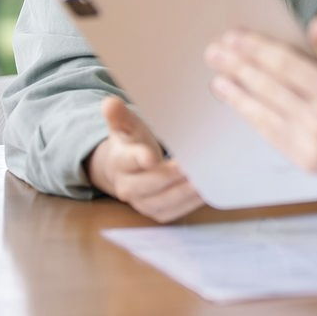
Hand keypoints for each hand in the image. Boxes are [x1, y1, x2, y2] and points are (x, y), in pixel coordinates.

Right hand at [84, 96, 203, 222]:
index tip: (150, 157)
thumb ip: (119, 116)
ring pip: (163, 202)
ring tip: (202, 180)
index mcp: (120, 161)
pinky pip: (175, 212)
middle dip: (167, 177)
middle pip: (147, 185)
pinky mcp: (158, 213)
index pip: (127, 161)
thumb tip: (110, 103)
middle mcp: (128, 186)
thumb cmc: (132, 143)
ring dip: (183, 193)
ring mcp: (142, 202)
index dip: (139, 159)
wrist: (126, 170)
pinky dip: (191, 203)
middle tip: (188, 167)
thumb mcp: (125, 127)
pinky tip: (206, 191)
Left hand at [205, 16, 316, 192]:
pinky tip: (243, 106)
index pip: (284, 65)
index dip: (256, 49)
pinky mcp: (307, 162)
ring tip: (219, 78)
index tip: (236, 37)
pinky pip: (272, 135)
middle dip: (238, 67)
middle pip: (267, 88)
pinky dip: (254, 118)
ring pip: (263, 114)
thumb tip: (314, 26)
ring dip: (238, 94)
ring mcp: (311, 146)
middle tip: (215, 53)